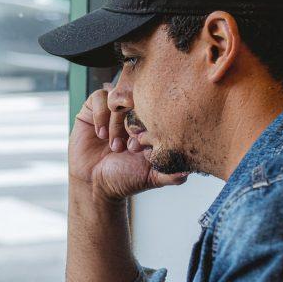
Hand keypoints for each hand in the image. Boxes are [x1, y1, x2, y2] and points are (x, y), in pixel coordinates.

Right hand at [69, 88, 187, 199]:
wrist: (94, 184)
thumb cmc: (123, 179)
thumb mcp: (151, 176)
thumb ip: (171, 174)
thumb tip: (189, 170)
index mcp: (149, 124)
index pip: (156, 107)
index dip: (151, 123)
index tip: (144, 147)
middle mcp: (132, 113)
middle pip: (137, 99)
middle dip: (133, 123)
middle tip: (130, 147)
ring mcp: (113, 110)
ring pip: (118, 97)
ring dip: (116, 123)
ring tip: (115, 146)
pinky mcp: (93, 109)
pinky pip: (99, 97)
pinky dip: (101, 115)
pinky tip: (101, 135)